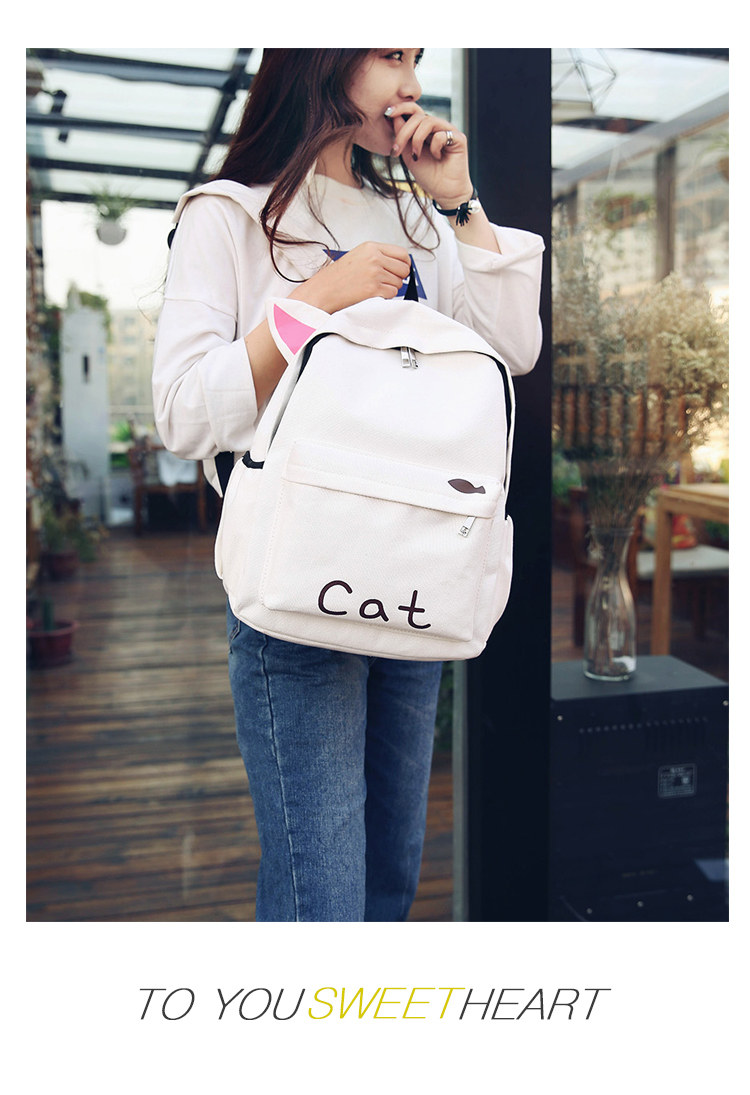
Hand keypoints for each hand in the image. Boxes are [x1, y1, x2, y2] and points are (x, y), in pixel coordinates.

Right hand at [291, 241, 411, 312]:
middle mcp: (374, 258)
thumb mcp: (358, 256)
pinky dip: (385, 297)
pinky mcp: (374, 289)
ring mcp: (375, 274)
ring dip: (390, 288)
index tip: (402, 270)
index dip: (405, 264)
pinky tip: (371, 294)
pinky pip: (392, 294)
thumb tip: (400, 264)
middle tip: (387, 281)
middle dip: (399, 277)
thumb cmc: (338, 276)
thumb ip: (379, 256)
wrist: (324, 290)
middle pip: (404, 269)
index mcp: (371, 247)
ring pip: (399, 283)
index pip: (402, 254)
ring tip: (373, 287)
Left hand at [388, 103, 473, 206]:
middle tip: (396, 150)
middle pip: (418, 116)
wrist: (445, 193)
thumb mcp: (408, 154)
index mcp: (426, 129)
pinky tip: (438, 158)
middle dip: (403, 132)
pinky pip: (441, 135)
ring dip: (416, 139)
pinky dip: (434, 147)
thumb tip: (393, 116)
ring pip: (428, 122)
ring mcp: (449, 131)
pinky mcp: (459, 138)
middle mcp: (438, 127)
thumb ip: (402, 136)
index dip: (401, 108)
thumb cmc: (428, 175)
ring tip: (415, 157)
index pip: (414, 110)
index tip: (387, 114)